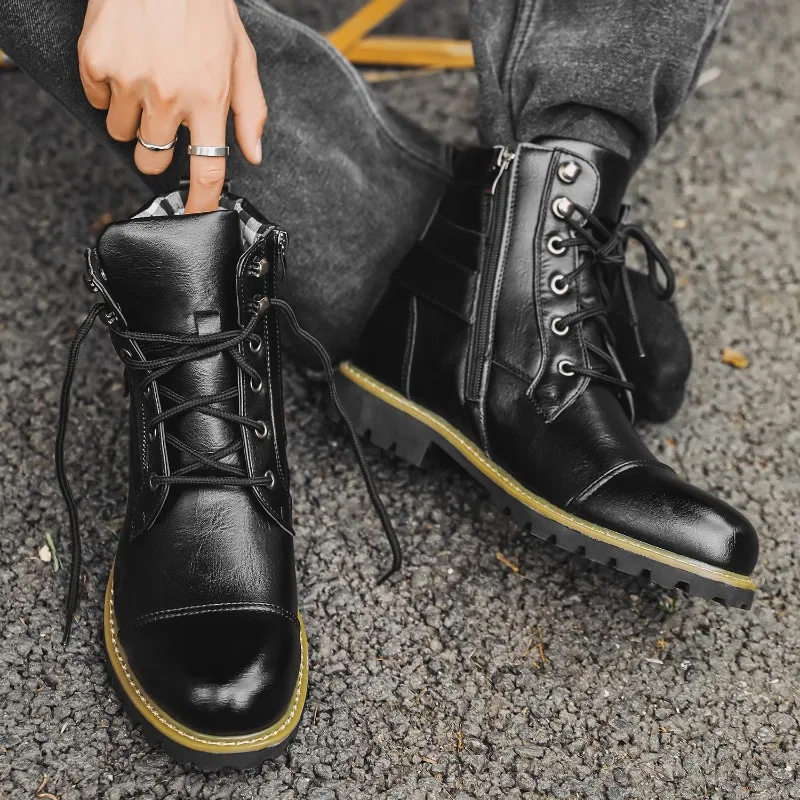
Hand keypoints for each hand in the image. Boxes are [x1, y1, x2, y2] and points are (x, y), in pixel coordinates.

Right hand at [78, 0, 266, 212]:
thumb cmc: (204, 8)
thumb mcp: (241, 57)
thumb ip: (250, 110)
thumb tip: (253, 154)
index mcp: (209, 99)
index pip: (207, 171)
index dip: (201, 203)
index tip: (196, 216)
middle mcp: (168, 96)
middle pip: (153, 161)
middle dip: (157, 151)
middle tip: (164, 121)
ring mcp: (129, 80)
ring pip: (122, 134)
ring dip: (132, 119)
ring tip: (145, 81)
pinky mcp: (96, 62)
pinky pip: (97, 101)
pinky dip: (108, 90)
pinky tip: (126, 63)